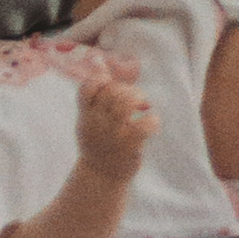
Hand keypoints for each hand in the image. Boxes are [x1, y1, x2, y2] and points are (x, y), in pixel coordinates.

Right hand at [73, 61, 159, 182]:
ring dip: (139, 98)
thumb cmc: (98, 143)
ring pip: (125, 103)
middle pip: (112, 92)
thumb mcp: (90, 119)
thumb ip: (96, 93)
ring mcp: (112, 135)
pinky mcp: (128, 146)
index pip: (87, 88)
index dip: (101, 80)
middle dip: (128, 89)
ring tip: (143, 105)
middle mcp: (96, 123)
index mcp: (85, 115)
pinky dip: (152, 120)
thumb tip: (98, 60)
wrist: (100, 177)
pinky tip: (152, 123)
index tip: (111, 86)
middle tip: (136, 98)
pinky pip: (144, 126)